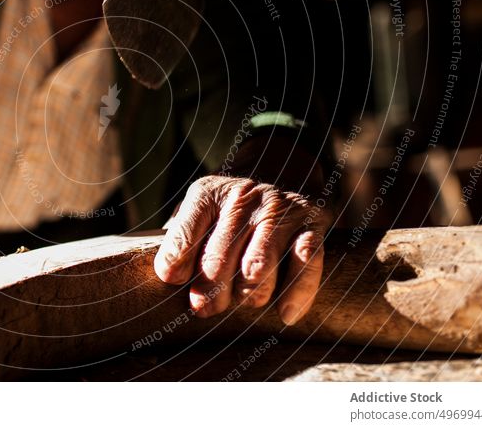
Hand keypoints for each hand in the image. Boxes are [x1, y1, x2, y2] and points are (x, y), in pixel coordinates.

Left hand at [154, 174, 331, 324]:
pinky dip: (297, 291)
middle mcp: (243, 196)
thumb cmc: (228, 209)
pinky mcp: (311, 222)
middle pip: (219, 256)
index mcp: (207, 193)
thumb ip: (181, 238)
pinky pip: (306, 261)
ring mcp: (279, 208)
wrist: (281, 167)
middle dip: (210, 291)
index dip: (175, 267)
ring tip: (243, 304)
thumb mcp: (198, 211)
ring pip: (258, 265)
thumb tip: (170, 279)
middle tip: (206, 309)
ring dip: (247, 294)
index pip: (183, 236)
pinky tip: (285, 314)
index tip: (175, 282)